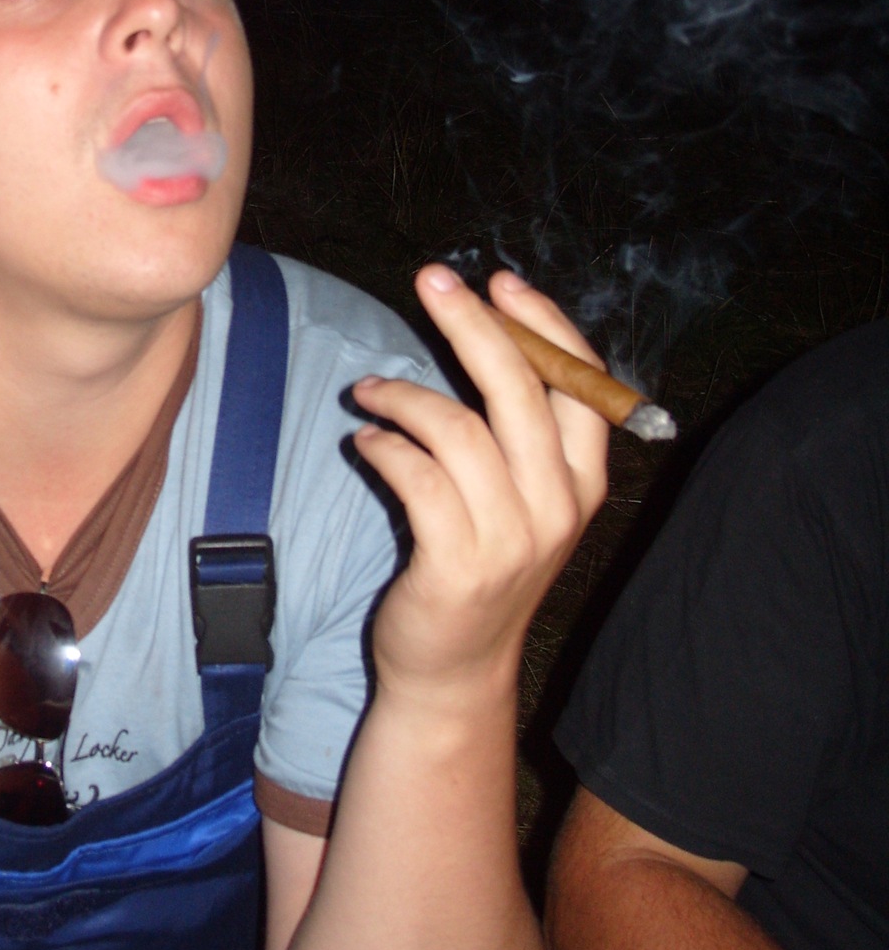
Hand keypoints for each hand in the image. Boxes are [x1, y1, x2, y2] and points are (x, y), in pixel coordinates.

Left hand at [353, 266, 606, 708]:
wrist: (453, 669)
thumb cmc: (479, 562)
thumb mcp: (518, 498)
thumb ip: (513, 431)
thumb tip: (482, 334)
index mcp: (583, 480)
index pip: (582, 383)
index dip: (544, 325)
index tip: (501, 282)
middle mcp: (559, 505)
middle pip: (522, 389)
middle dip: (473, 323)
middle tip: (431, 279)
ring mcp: (512, 537)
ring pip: (457, 429)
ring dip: (403, 396)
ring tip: (366, 393)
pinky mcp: (458, 562)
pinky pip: (416, 476)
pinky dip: (383, 448)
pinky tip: (365, 444)